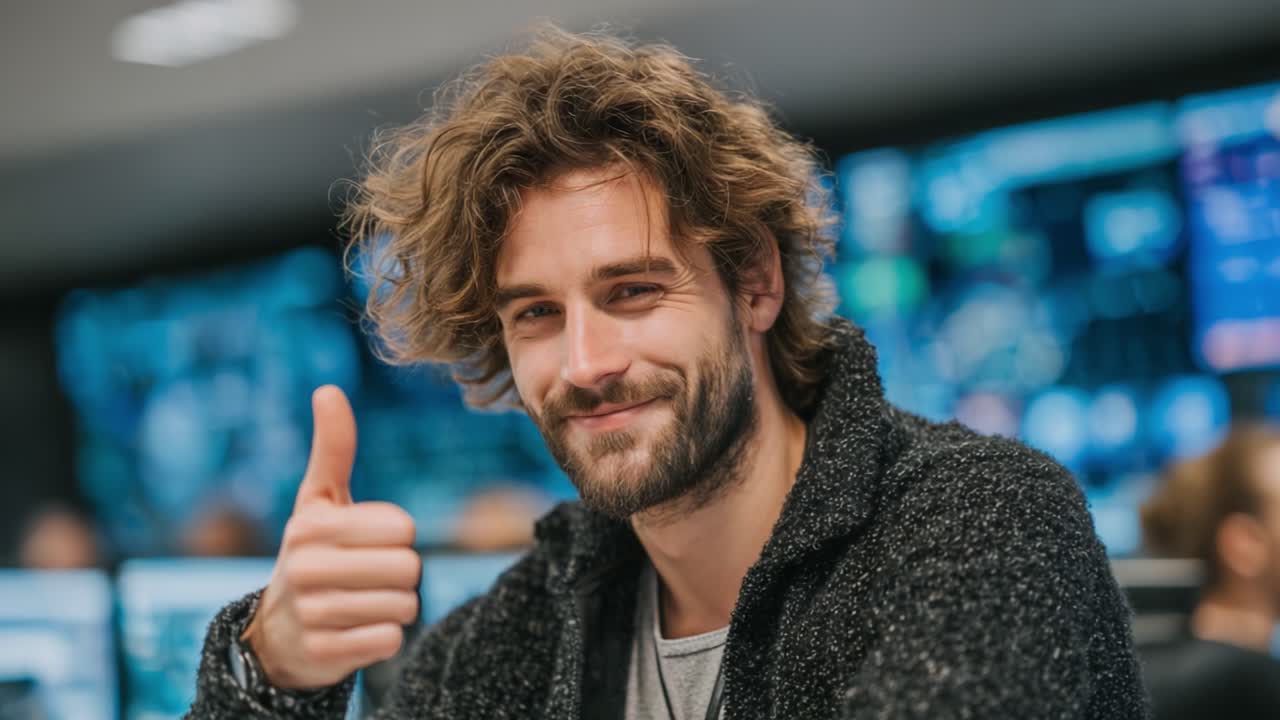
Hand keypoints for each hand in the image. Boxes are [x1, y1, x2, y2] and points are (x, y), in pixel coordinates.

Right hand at [241, 385, 420, 689]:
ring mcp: (311, 615)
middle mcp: (305, 569)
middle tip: (369, 577)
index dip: (398, 537)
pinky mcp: (323, 654)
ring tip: (363, 603)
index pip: (402, 529)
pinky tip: (357, 631)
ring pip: (404, 607)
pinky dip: (384, 638)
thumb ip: (332, 449)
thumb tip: (328, 390)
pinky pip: (389, 642)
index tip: (371, 542)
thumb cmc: (314, 552)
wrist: (279, 632)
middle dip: (401, 575)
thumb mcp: (319, 502)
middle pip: (408, 569)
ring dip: (395, 607)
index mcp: (311, 527)